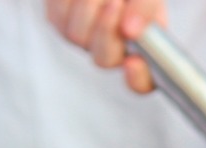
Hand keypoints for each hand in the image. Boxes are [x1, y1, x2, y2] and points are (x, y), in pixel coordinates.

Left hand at [46, 0, 165, 93]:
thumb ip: (145, 10)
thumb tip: (130, 31)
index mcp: (142, 49)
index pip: (143, 82)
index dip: (138, 77)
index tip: (133, 62)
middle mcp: (113, 51)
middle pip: (105, 59)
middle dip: (107, 28)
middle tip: (115, 2)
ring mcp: (85, 40)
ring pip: (78, 37)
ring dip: (90, 5)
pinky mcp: (60, 23)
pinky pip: (59, 18)